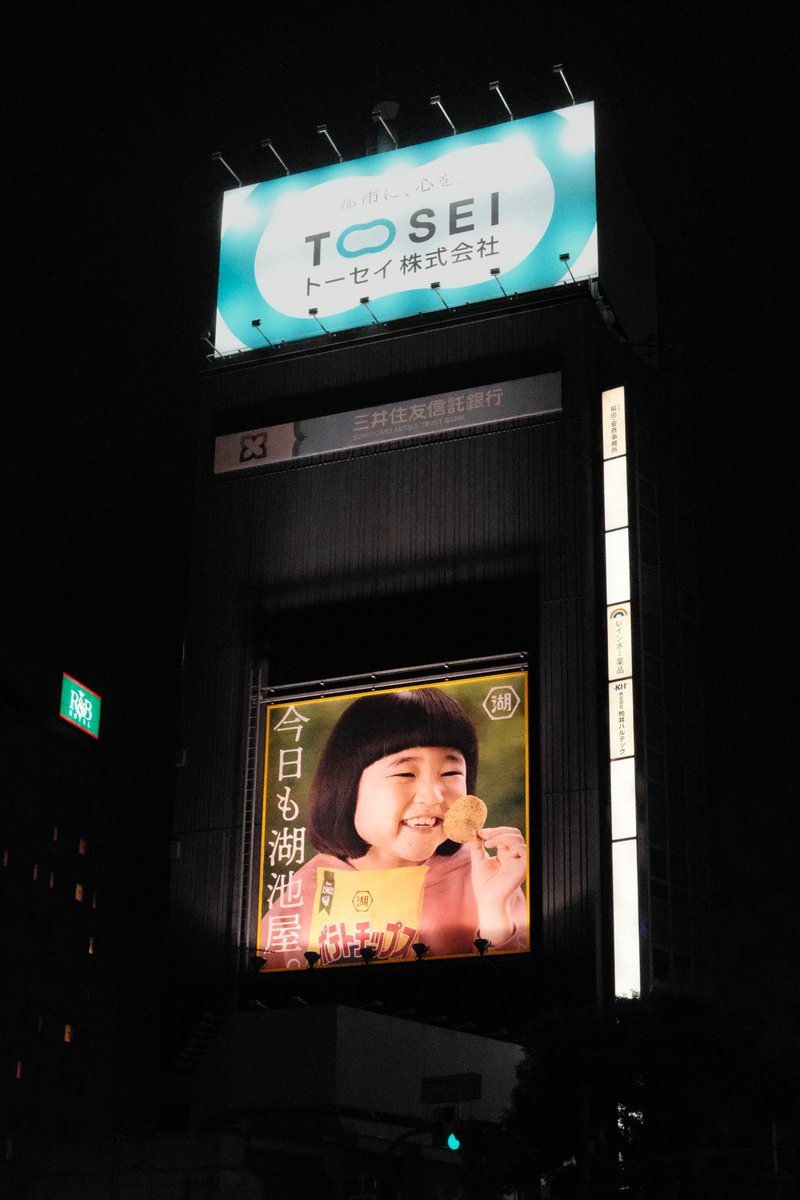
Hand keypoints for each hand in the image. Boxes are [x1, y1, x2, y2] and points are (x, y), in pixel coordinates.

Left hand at [468, 826, 525, 946]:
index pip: (506, 834)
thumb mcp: (478, 860)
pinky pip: (523, 849)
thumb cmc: (483, 884)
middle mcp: (514, 856)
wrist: (487, 899)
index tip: (480, 832)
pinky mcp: (523, 867)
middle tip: (484, 834)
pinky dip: (510, 844)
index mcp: (505, 854)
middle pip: (514, 833)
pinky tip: (497, 849)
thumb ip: (477, 845)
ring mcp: (519, 861)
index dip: (494, 830)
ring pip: (518, 838)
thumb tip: (475, 832)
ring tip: (488, 842)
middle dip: (498, 830)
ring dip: (502, 836)